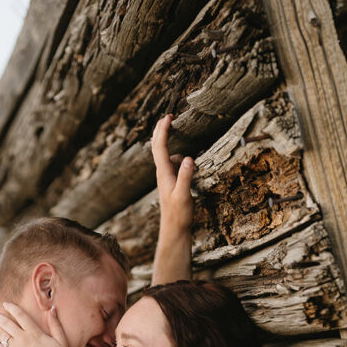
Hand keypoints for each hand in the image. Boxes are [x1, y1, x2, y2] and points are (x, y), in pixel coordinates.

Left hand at [152, 114, 193, 233]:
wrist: (174, 230)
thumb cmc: (179, 214)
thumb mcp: (184, 195)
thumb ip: (186, 176)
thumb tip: (189, 158)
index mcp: (164, 173)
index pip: (161, 146)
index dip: (164, 130)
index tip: (169, 116)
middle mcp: (162, 173)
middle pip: (157, 147)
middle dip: (161, 130)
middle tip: (167, 116)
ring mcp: (165, 178)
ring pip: (163, 155)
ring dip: (166, 140)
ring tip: (171, 128)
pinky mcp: (170, 183)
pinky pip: (170, 164)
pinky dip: (174, 155)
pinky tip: (183, 158)